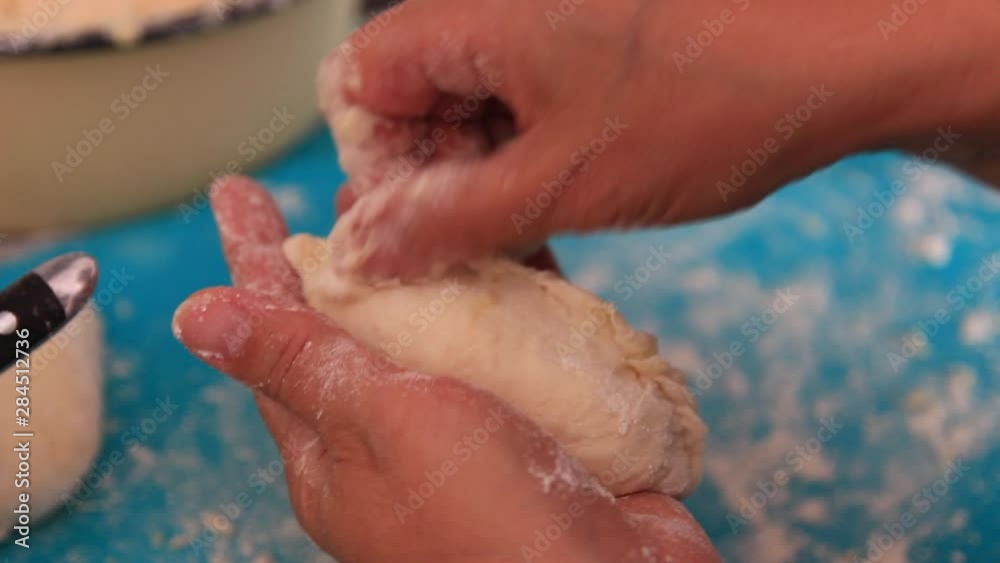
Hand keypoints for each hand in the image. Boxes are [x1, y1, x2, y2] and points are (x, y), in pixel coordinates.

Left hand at [173, 176, 720, 562]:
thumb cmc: (485, 523)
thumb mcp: (379, 427)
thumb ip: (300, 365)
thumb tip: (197, 318)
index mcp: (337, 451)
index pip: (278, 336)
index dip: (256, 260)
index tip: (238, 195)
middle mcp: (400, 438)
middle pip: (361, 325)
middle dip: (348, 252)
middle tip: (341, 185)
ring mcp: (473, 429)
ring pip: (441, 328)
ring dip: (430, 263)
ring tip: (418, 199)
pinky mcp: (541, 421)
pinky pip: (519, 340)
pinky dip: (514, 292)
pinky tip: (513, 247)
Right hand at [322, 0, 999, 279]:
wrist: (833, 60)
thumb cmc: (707, 107)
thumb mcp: (563, 184)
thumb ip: (451, 220)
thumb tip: (368, 247)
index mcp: (477, 17)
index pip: (364, 81)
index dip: (376, 160)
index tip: (408, 224)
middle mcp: (501, 10)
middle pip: (413, 93)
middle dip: (429, 176)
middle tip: (468, 243)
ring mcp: (545, 27)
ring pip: (470, 105)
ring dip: (480, 176)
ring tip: (523, 229)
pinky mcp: (583, 49)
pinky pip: (521, 103)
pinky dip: (523, 157)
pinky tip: (554, 202)